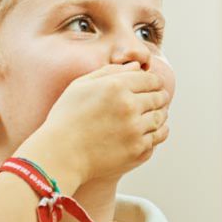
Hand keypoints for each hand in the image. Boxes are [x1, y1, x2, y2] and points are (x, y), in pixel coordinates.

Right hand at [18, 62, 169, 188]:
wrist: (60, 155)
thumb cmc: (66, 117)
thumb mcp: (81, 85)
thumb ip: (110, 71)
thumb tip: (136, 66)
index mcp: (116, 86)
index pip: (151, 79)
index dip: (154, 81)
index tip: (152, 85)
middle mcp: (129, 106)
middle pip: (159, 97)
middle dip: (158, 96)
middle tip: (156, 99)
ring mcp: (135, 130)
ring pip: (161, 117)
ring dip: (160, 114)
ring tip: (152, 115)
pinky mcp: (138, 150)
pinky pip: (158, 137)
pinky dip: (158, 132)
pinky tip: (149, 131)